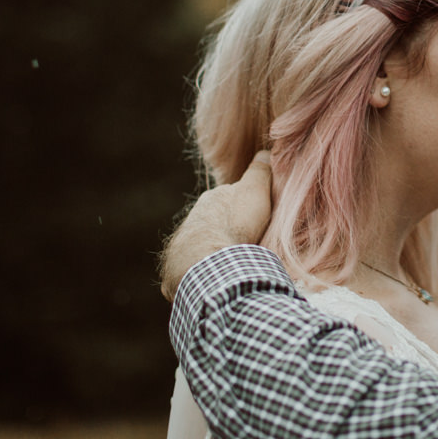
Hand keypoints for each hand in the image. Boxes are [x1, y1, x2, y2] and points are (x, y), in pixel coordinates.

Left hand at [160, 150, 273, 300]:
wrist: (210, 262)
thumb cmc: (235, 224)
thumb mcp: (255, 191)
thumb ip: (259, 171)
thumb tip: (265, 152)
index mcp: (209, 202)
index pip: (225, 202)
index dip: (240, 211)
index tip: (253, 221)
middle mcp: (189, 223)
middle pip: (210, 226)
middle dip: (223, 234)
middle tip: (244, 247)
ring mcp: (178, 250)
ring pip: (198, 251)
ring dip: (211, 257)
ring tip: (231, 270)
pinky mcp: (173, 276)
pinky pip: (187, 276)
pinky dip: (198, 279)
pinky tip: (212, 286)